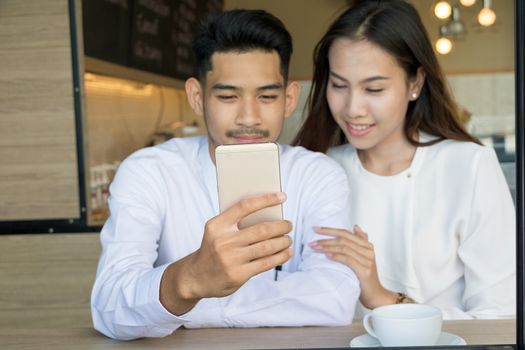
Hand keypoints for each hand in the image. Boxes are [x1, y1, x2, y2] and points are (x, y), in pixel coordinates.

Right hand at [160, 192, 292, 314]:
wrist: (195, 277)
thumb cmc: (213, 249)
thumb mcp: (217, 232)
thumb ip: (237, 223)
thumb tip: (270, 214)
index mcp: (217, 225)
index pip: (245, 206)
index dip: (266, 199)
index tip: (282, 197)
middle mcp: (223, 241)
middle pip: (261, 229)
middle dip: (281, 226)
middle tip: (289, 224)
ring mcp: (231, 259)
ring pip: (267, 247)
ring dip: (283, 241)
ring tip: (288, 239)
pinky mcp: (238, 275)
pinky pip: (266, 263)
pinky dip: (280, 257)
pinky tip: (286, 252)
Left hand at [310, 225, 396, 308]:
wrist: (375, 294)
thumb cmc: (365, 276)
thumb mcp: (363, 257)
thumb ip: (360, 242)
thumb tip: (355, 226)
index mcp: (367, 245)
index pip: (345, 233)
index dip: (329, 230)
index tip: (316, 229)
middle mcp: (368, 250)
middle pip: (343, 239)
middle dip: (325, 239)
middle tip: (312, 242)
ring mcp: (367, 260)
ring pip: (344, 248)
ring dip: (327, 247)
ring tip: (315, 248)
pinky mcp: (364, 270)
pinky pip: (347, 259)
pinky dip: (336, 256)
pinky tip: (326, 256)